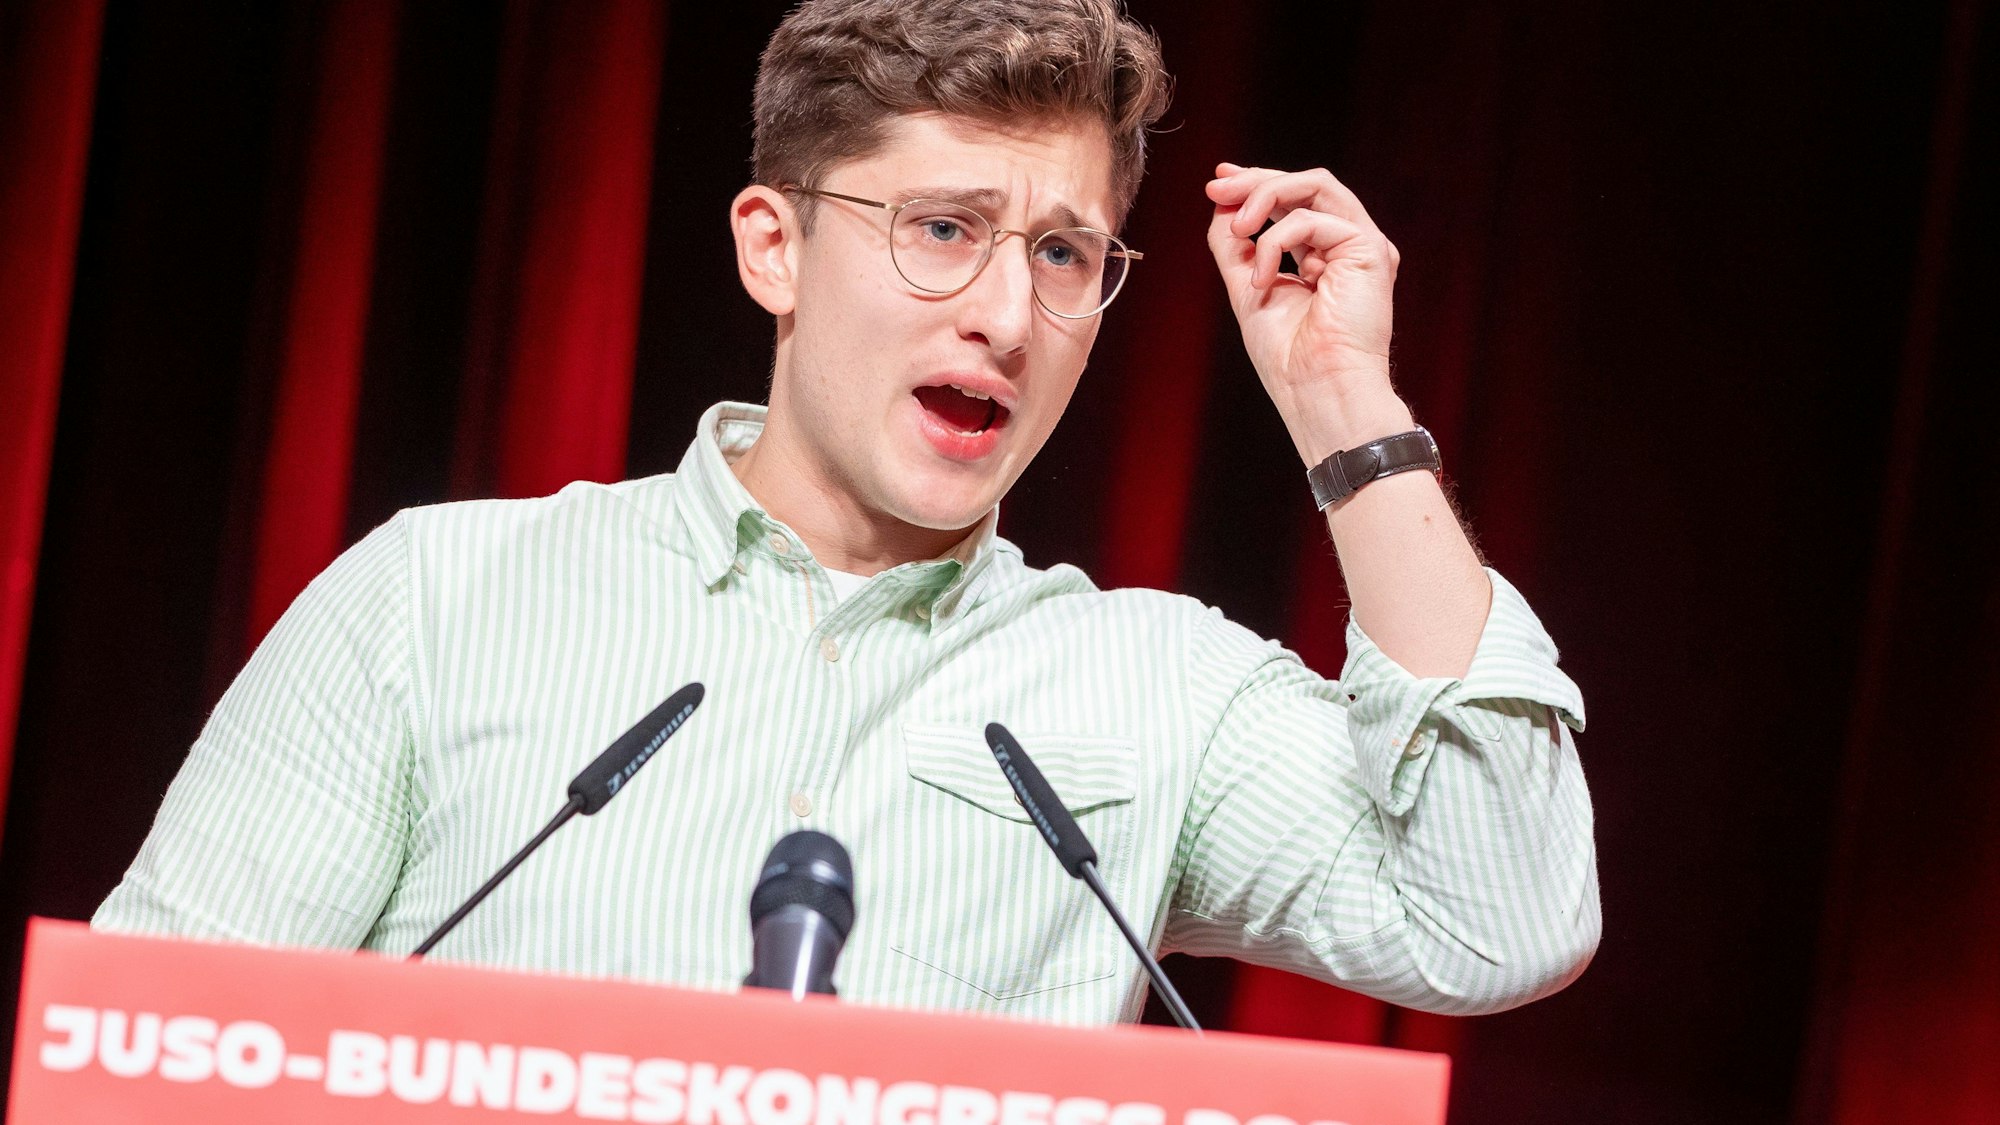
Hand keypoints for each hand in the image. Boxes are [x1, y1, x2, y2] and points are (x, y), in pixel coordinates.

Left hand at [1205, 163, 1410, 461]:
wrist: (1317, 393)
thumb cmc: (1289, 360)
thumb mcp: (1249, 290)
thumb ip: (1235, 248)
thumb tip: (1219, 206)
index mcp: (1325, 256)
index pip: (1294, 203)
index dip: (1255, 184)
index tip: (1216, 183)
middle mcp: (1348, 246)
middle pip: (1306, 185)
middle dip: (1255, 180)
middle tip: (1216, 187)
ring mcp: (1362, 246)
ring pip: (1315, 186)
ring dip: (1265, 197)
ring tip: (1235, 228)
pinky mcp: (1370, 250)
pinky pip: (1312, 220)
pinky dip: (1275, 242)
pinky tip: (1261, 279)